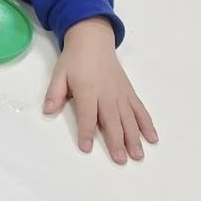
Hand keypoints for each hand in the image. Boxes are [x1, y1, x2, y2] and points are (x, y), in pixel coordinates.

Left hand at [43, 17, 157, 163]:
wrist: (94, 41)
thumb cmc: (74, 60)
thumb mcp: (59, 74)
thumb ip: (55, 93)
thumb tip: (47, 110)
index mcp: (88, 90)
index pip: (86, 115)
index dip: (86, 132)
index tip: (86, 148)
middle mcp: (107, 94)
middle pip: (112, 120)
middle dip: (116, 141)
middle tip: (120, 160)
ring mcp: (121, 93)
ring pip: (129, 118)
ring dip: (134, 137)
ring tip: (138, 155)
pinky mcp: (130, 92)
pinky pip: (140, 109)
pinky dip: (147, 123)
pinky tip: (152, 138)